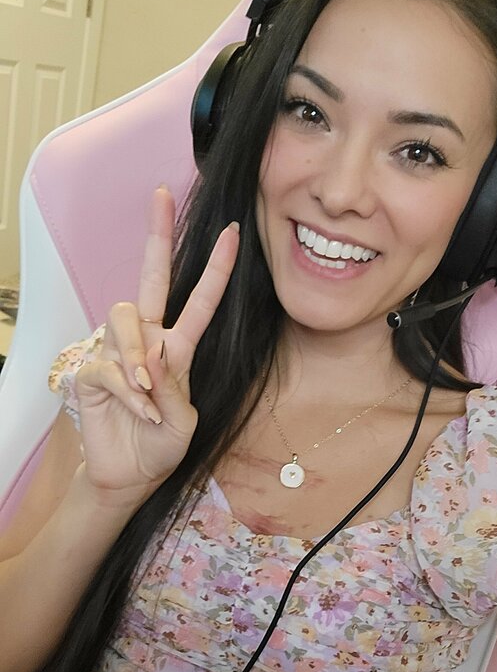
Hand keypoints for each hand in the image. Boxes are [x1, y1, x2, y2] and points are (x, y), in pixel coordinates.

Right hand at [74, 186, 239, 505]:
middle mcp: (147, 341)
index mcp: (177, 348)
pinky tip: (140, 410)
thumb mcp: (185, 421)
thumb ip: (175, 388)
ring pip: (124, 319)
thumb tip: (152, 356)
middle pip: (150, 278)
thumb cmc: (161, 446)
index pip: (198, 301)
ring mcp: (116, 352)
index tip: (231, 233)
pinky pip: (109, 366)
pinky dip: (129, 391)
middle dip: (157, 235)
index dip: (215, 269)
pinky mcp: (91, 371)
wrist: (130, 476)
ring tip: (147, 392)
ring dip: (138, 355)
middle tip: (161, 195)